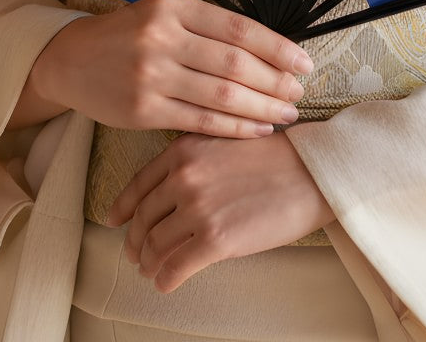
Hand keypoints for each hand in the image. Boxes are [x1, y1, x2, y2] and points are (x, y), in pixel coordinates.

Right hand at [26, 0, 311, 137]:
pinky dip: (234, 128)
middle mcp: (161, 38)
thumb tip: (268, 47)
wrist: (71, 59)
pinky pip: (200, 122)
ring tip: (287, 113)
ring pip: (222, 95)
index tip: (304, 63)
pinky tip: (258, 129)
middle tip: (299, 93)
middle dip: (275, 81)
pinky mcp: (142, 110)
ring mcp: (150, 76)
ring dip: (262, 107)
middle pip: (235, 63)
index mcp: (172, 6)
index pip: (239, 28)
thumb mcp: (163, 13)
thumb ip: (207, 26)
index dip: (278, 47)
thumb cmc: (129, 35)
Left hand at [106, 131, 335, 292]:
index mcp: (183, 150)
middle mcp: (183, 177)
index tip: (114, 221)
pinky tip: (167, 282)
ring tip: (151, 270)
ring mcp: (197, 209)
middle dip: (135, 241)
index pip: (139, 184)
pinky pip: (174, 268)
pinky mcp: (214, 239)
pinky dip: (165, 279)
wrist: (311, 171)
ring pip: (154, 246)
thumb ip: (192, 162)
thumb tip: (168, 195)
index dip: (123, 208)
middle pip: (143, 219)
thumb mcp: (223, 143)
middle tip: (135, 254)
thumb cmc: (275, 157)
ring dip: (149, 263)